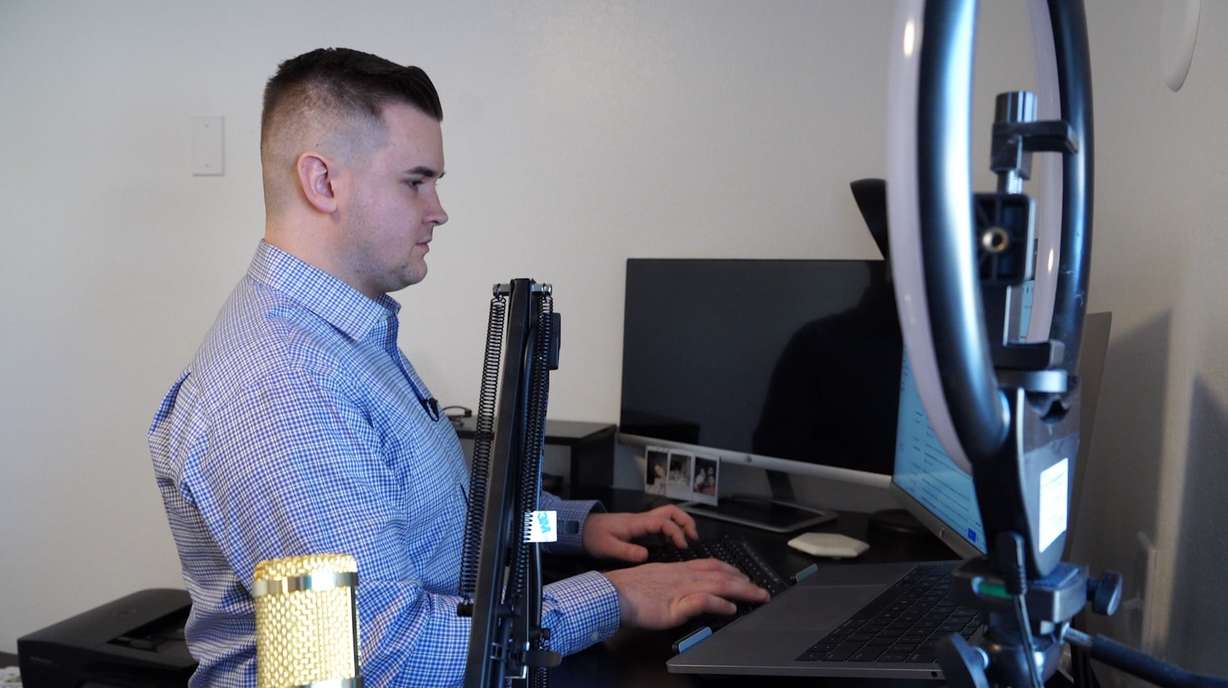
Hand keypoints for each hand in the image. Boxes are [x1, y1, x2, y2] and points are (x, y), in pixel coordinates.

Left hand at [582, 505, 698, 561]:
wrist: (581, 528)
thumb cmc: (593, 536)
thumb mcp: (608, 547)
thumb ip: (626, 551)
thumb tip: (646, 555)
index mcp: (637, 523)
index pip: (664, 522)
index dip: (677, 532)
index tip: (682, 546)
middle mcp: (642, 519)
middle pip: (671, 511)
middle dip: (686, 521)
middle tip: (693, 538)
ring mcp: (641, 521)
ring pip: (667, 515)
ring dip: (680, 524)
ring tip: (687, 540)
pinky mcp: (639, 527)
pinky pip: (660, 523)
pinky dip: (670, 530)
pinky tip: (670, 544)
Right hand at [603, 559, 770, 628]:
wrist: (612, 593)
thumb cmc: (628, 589)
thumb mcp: (655, 580)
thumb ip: (673, 583)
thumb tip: (687, 590)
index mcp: (677, 569)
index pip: (711, 565)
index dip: (731, 570)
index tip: (744, 575)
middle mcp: (683, 576)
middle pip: (721, 574)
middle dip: (745, 582)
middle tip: (761, 590)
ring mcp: (680, 589)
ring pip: (718, 584)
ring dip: (741, 590)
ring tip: (757, 596)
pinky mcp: (675, 605)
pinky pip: (702, 600)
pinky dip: (719, 603)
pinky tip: (730, 608)